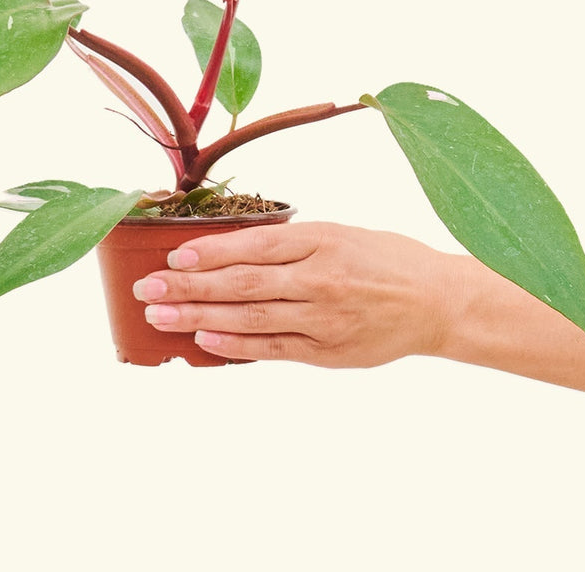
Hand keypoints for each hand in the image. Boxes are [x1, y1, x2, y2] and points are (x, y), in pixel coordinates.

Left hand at [132, 222, 458, 366]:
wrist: (436, 301)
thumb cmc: (384, 258)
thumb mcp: (340, 232)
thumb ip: (291, 243)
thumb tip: (231, 247)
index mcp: (322, 240)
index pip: (254, 245)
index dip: (210, 251)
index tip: (173, 255)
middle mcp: (319, 279)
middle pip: (241, 283)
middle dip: (188, 285)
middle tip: (148, 288)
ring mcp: (322, 318)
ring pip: (249, 317)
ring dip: (199, 316)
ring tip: (161, 316)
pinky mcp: (326, 351)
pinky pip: (272, 348)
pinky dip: (235, 344)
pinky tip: (204, 340)